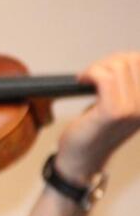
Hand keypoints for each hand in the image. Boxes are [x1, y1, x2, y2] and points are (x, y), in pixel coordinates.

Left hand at [53, 51, 139, 180]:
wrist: (83, 158)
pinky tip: (81, 80)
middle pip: (132, 61)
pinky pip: (104, 78)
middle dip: (108, 61)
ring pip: (117, 67)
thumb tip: (127, 58)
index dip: (124, 58)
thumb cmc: (97, 130)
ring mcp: (132, 110)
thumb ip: (128, 86)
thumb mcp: (121, 106)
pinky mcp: (112, 112)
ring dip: (96, 67)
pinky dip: (90, 73)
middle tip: (93, 73)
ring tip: (87, 79)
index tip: (107, 67)